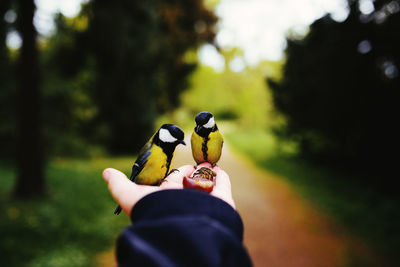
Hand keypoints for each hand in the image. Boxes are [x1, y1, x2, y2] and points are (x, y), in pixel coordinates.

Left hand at [103, 163, 234, 214]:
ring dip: (206, 173)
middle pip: (189, 185)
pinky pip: (222, 186)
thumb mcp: (130, 196)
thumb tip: (106, 172)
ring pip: (205, 185)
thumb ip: (118, 185)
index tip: (178, 167)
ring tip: (208, 162)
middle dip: (191, 174)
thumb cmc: (155, 211)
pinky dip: (221, 178)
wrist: (183, 227)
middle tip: (193, 164)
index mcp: (166, 201)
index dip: (175, 175)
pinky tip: (218, 169)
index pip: (171, 184)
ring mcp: (203, 203)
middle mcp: (184, 203)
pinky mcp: (221, 202)